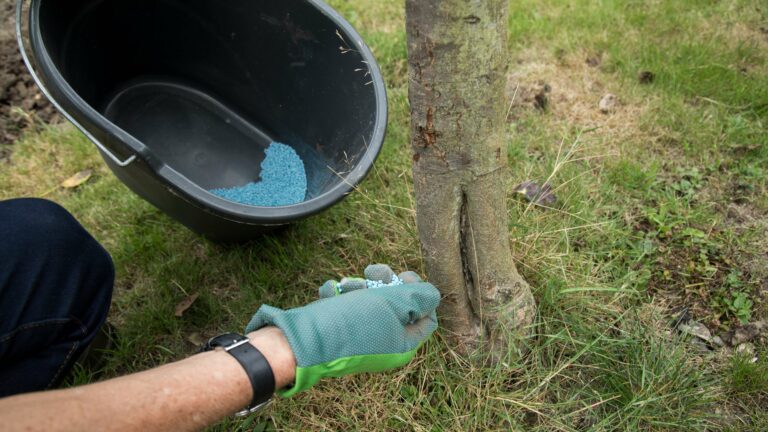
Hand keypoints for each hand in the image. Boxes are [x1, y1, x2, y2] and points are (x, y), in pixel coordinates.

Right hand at [245, 264, 439, 396]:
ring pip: (369, 301)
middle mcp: (384, 343)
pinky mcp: (339, 329)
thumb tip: (434, 295)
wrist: (302, 340)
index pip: (426, 317)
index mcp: (402, 344)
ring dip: (359, 286)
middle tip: (373, 271)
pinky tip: (331, 294)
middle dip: (385, 283)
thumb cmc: (351, 323)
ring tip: (346, 285)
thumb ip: (419, 297)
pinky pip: (347, 306)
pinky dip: (339, 296)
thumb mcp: (393, 305)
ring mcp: (360, 336)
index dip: (419, 293)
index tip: (404, 277)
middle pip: (397, 305)